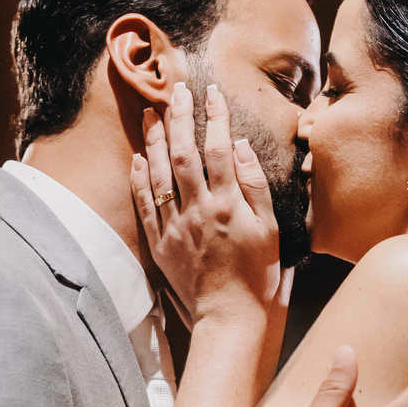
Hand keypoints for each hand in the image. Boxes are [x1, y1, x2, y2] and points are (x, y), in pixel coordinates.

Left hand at [130, 82, 279, 324]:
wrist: (230, 317)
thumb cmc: (258, 275)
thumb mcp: (270, 230)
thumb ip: (255, 186)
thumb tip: (240, 147)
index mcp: (228, 205)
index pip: (218, 149)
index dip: (214, 116)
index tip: (212, 91)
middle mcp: (198, 211)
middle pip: (183, 152)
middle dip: (179, 116)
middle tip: (176, 88)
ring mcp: (175, 226)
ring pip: (159, 173)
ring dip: (153, 139)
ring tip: (150, 112)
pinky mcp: (160, 243)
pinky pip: (144, 204)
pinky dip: (139, 178)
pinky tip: (137, 157)